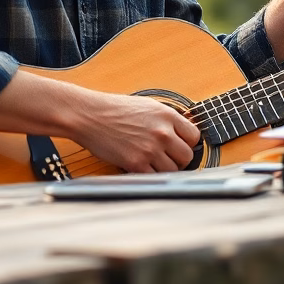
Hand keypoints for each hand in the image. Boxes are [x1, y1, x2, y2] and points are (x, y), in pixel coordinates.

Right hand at [74, 91, 200, 172]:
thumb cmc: (115, 109)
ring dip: (166, 169)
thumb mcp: (148, 106)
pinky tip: (143, 166)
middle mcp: (162, 132)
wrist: (90, 116)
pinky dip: (151, 175)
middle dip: (180, 159)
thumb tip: (182, 133)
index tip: (181, 145)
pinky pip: (155, 177)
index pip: (194, 136)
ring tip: (154, 162)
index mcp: (167, 115)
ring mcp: (150, 149)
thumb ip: (167, 119)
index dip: (188, 142)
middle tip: (169, 157)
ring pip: (173, 170)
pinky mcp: (136, 163)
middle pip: (187, 156)